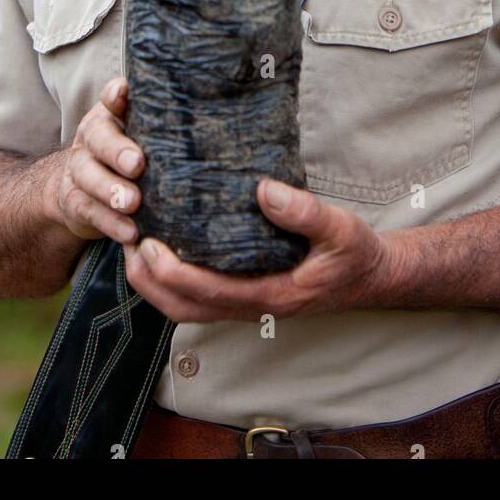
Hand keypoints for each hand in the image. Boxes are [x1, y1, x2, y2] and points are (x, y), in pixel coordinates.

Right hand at [45, 76, 143, 245]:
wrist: (82, 187)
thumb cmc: (127, 155)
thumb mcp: (141, 136)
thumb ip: (159, 124)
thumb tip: (204, 111)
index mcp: (109, 116)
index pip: (110, 100)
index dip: (115, 96)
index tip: (122, 93)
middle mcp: (90, 139)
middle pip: (98, 139)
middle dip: (117, 151)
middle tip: (138, 164)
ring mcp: (79, 170)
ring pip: (89, 177)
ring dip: (111, 190)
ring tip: (133, 203)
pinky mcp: (75, 202)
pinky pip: (90, 211)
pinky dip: (110, 223)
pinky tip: (131, 232)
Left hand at [123, 178, 392, 322]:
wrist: (372, 276)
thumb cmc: (355, 254)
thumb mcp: (341, 228)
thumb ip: (305, 212)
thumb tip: (263, 190)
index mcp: (269, 296)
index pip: (206, 294)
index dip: (171, 274)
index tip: (147, 245)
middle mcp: (252, 307)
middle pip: (184, 310)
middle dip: (148, 283)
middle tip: (127, 243)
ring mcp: (247, 304)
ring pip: (187, 308)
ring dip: (155, 284)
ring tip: (135, 246)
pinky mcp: (247, 293)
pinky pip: (200, 296)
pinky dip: (174, 281)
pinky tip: (167, 249)